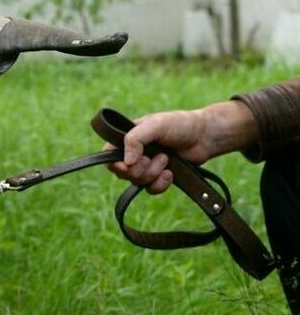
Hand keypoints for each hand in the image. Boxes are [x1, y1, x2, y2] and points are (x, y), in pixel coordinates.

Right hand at [106, 101, 258, 193]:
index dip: (116, 163)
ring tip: (167, 159)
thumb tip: (125, 162)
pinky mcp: (158, 177)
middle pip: (122, 173)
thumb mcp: (156, 125)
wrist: (205, 137)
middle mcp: (134, 153)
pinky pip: (150, 189)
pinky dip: (160, 184)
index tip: (129, 164)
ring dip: (153, 173)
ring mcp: (146, 166)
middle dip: (141, 169)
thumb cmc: (180, 124)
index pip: (108, 154)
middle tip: (157, 156)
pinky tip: (171, 174)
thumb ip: (135, 139)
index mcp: (128, 137)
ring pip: (137, 182)